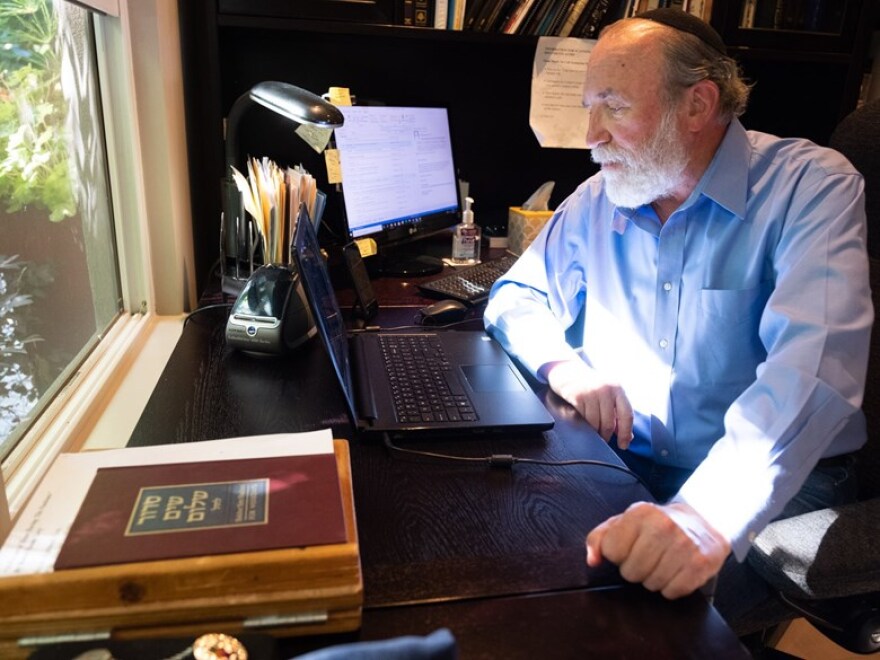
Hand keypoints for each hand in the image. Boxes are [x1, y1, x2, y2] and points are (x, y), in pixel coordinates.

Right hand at [544, 360, 633, 446]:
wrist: (567, 370)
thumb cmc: (590, 385)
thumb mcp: (608, 393)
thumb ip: (618, 412)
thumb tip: (627, 436)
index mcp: (617, 388)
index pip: (627, 415)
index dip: (626, 433)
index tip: (623, 445)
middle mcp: (605, 389)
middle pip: (609, 423)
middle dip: (607, 436)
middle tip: (604, 439)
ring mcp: (591, 393)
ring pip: (595, 424)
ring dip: (595, 432)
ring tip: (594, 431)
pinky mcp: (577, 397)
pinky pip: (583, 419)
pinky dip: (584, 425)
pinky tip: (583, 422)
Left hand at [585, 501, 730, 598]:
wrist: (704, 519)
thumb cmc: (658, 523)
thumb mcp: (625, 521)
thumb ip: (600, 538)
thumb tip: (592, 560)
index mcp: (640, 513)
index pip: (612, 550)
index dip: (617, 555)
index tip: (628, 549)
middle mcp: (663, 526)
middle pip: (631, 572)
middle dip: (635, 570)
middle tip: (647, 557)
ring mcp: (684, 545)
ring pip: (651, 584)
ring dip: (654, 579)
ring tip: (662, 563)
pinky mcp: (701, 563)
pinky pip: (673, 592)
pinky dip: (671, 588)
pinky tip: (676, 571)